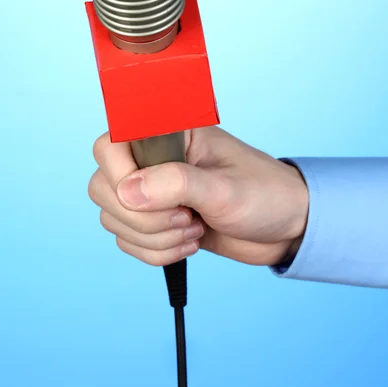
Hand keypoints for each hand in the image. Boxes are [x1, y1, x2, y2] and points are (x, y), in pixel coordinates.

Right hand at [88, 126, 308, 266]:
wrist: (284, 227)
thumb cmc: (265, 194)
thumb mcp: (224, 189)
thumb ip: (176, 184)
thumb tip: (125, 192)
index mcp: (168, 133)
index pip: (111, 144)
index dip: (121, 175)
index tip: (159, 198)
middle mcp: (153, 159)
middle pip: (103, 186)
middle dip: (142, 217)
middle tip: (185, 217)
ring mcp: (150, 191)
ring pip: (112, 218)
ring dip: (153, 238)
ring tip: (194, 229)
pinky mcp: (154, 220)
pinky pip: (126, 240)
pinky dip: (155, 252)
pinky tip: (189, 243)